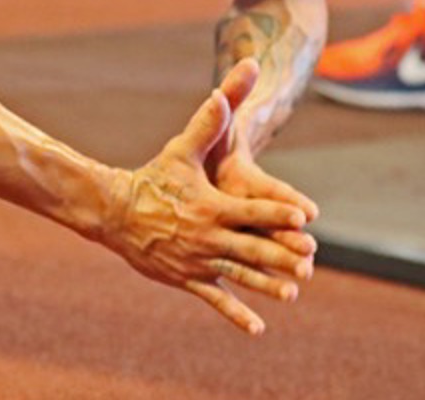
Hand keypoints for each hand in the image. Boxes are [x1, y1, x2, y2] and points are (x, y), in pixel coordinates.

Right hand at [97, 61, 313, 335]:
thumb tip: (221, 94)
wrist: (115, 212)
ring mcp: (197, 261)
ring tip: (292, 293)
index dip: (278, 212)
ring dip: (266, 285)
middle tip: (309, 259)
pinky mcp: (187, 279)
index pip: (252, 209)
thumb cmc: (153, 179)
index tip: (304, 218)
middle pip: (251, 247)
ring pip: (239, 275)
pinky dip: (236, 314)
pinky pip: (215, 299)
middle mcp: (207, 237)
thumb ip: (206, 125)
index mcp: (211, 206)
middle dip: (281, 253)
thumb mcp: (181, 151)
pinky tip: (258, 328)